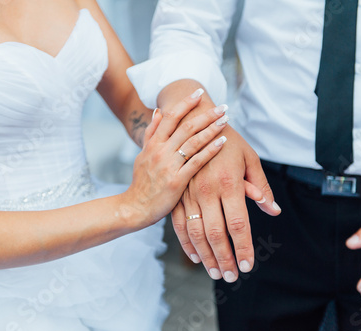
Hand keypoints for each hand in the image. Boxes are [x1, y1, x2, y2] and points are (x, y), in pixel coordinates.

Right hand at [124, 89, 228, 227]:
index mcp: (153, 143)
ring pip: (193, 142)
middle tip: (222, 106)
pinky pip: (196, 162)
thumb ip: (151, 133)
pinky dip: (210, 150)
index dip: (185, 103)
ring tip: (225, 120)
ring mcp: (169, 166)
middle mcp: (160, 151)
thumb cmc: (141, 182)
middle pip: (186, 126)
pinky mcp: (177, 181)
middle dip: (206, 114)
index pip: (170, 116)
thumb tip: (158, 111)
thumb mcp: (142, 155)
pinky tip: (222, 142)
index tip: (198, 92)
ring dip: (211, 129)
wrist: (135, 208)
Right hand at [171, 107, 281, 282]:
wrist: (195, 121)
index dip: (244, 248)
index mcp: (229, 183)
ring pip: (196, 233)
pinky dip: (186, 243)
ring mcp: (189, 193)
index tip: (249, 266)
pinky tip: (195, 257)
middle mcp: (207, 191)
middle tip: (232, 277)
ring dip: (206, 256)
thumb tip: (273, 210)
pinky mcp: (177, 194)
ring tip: (216, 273)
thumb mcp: (249, 159)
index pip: (239, 224)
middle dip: (225, 259)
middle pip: (216, 234)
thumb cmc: (228, 140)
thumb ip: (260, 186)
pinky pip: (179, 224)